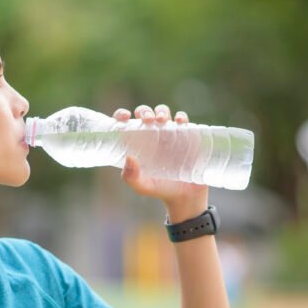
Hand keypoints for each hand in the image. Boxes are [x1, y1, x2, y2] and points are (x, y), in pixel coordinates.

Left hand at [114, 104, 208, 221]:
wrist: (185, 197)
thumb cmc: (160, 190)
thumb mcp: (142, 186)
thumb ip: (131, 177)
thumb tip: (128, 157)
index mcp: (137, 143)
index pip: (125, 123)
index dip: (121, 115)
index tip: (124, 116)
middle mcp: (152, 135)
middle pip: (145, 113)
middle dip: (144, 111)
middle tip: (147, 120)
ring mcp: (169, 134)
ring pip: (163, 112)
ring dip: (161, 111)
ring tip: (162, 120)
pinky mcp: (186, 135)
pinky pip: (183, 120)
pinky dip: (181, 117)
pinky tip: (180, 123)